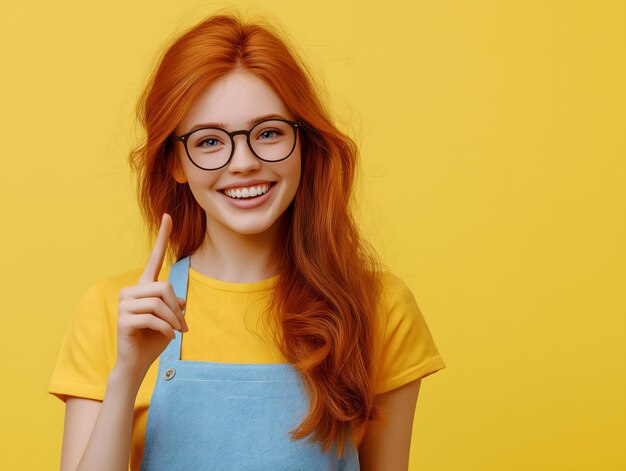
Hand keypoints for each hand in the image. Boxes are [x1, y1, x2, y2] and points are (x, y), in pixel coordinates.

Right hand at [113, 213, 188, 379]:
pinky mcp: (123, 319)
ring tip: (175, 332)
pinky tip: (166, 337)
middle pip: (165, 288)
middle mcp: (132, 291)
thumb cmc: (154, 339)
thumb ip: (176, 305)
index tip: (167, 216)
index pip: (154, 259)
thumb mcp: (172, 320)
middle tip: (182, 326)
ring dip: (174, 321)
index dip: (162, 238)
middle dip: (177, 309)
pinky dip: (166, 330)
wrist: (137, 362)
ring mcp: (125, 304)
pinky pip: (154, 318)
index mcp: (144, 287)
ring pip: (160, 303)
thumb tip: (180, 301)